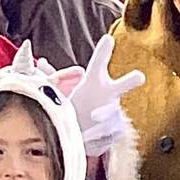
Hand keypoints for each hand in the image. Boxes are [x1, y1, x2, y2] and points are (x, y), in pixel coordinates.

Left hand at [64, 33, 143, 155]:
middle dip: (131, 81)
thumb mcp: (63, 93)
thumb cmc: (75, 106)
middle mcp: (110, 94)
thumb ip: (54, 78)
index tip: (107, 39)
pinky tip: (85, 140)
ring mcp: (116, 112)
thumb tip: (39, 62)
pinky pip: (108, 134)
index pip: (98, 65)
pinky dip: (96, 137)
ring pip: (111, 114)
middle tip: (139, 76)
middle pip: (123, 85)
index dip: (103, 52)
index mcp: (95, 82)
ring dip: (101, 117)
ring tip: (89, 122)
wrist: (84, 134)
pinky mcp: (117, 130)